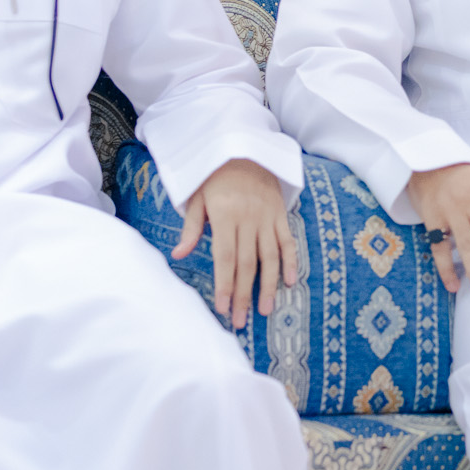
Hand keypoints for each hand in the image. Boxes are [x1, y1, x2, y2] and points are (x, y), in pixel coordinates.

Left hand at [174, 158, 296, 329]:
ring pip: (270, 257)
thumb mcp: (197, 198)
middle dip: (243, 294)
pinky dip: (290, 262)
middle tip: (241, 320)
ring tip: (264, 310)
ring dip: (268, 286)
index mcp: (225, 215)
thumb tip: (178, 255)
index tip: (223, 308)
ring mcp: (268, 217)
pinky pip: (288, 242)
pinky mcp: (281, 215)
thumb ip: (191, 228)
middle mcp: (249, 218)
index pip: (225, 257)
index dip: (225, 284)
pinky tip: (289, 283)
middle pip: (247, 263)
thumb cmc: (215, 177)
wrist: (245, 149)